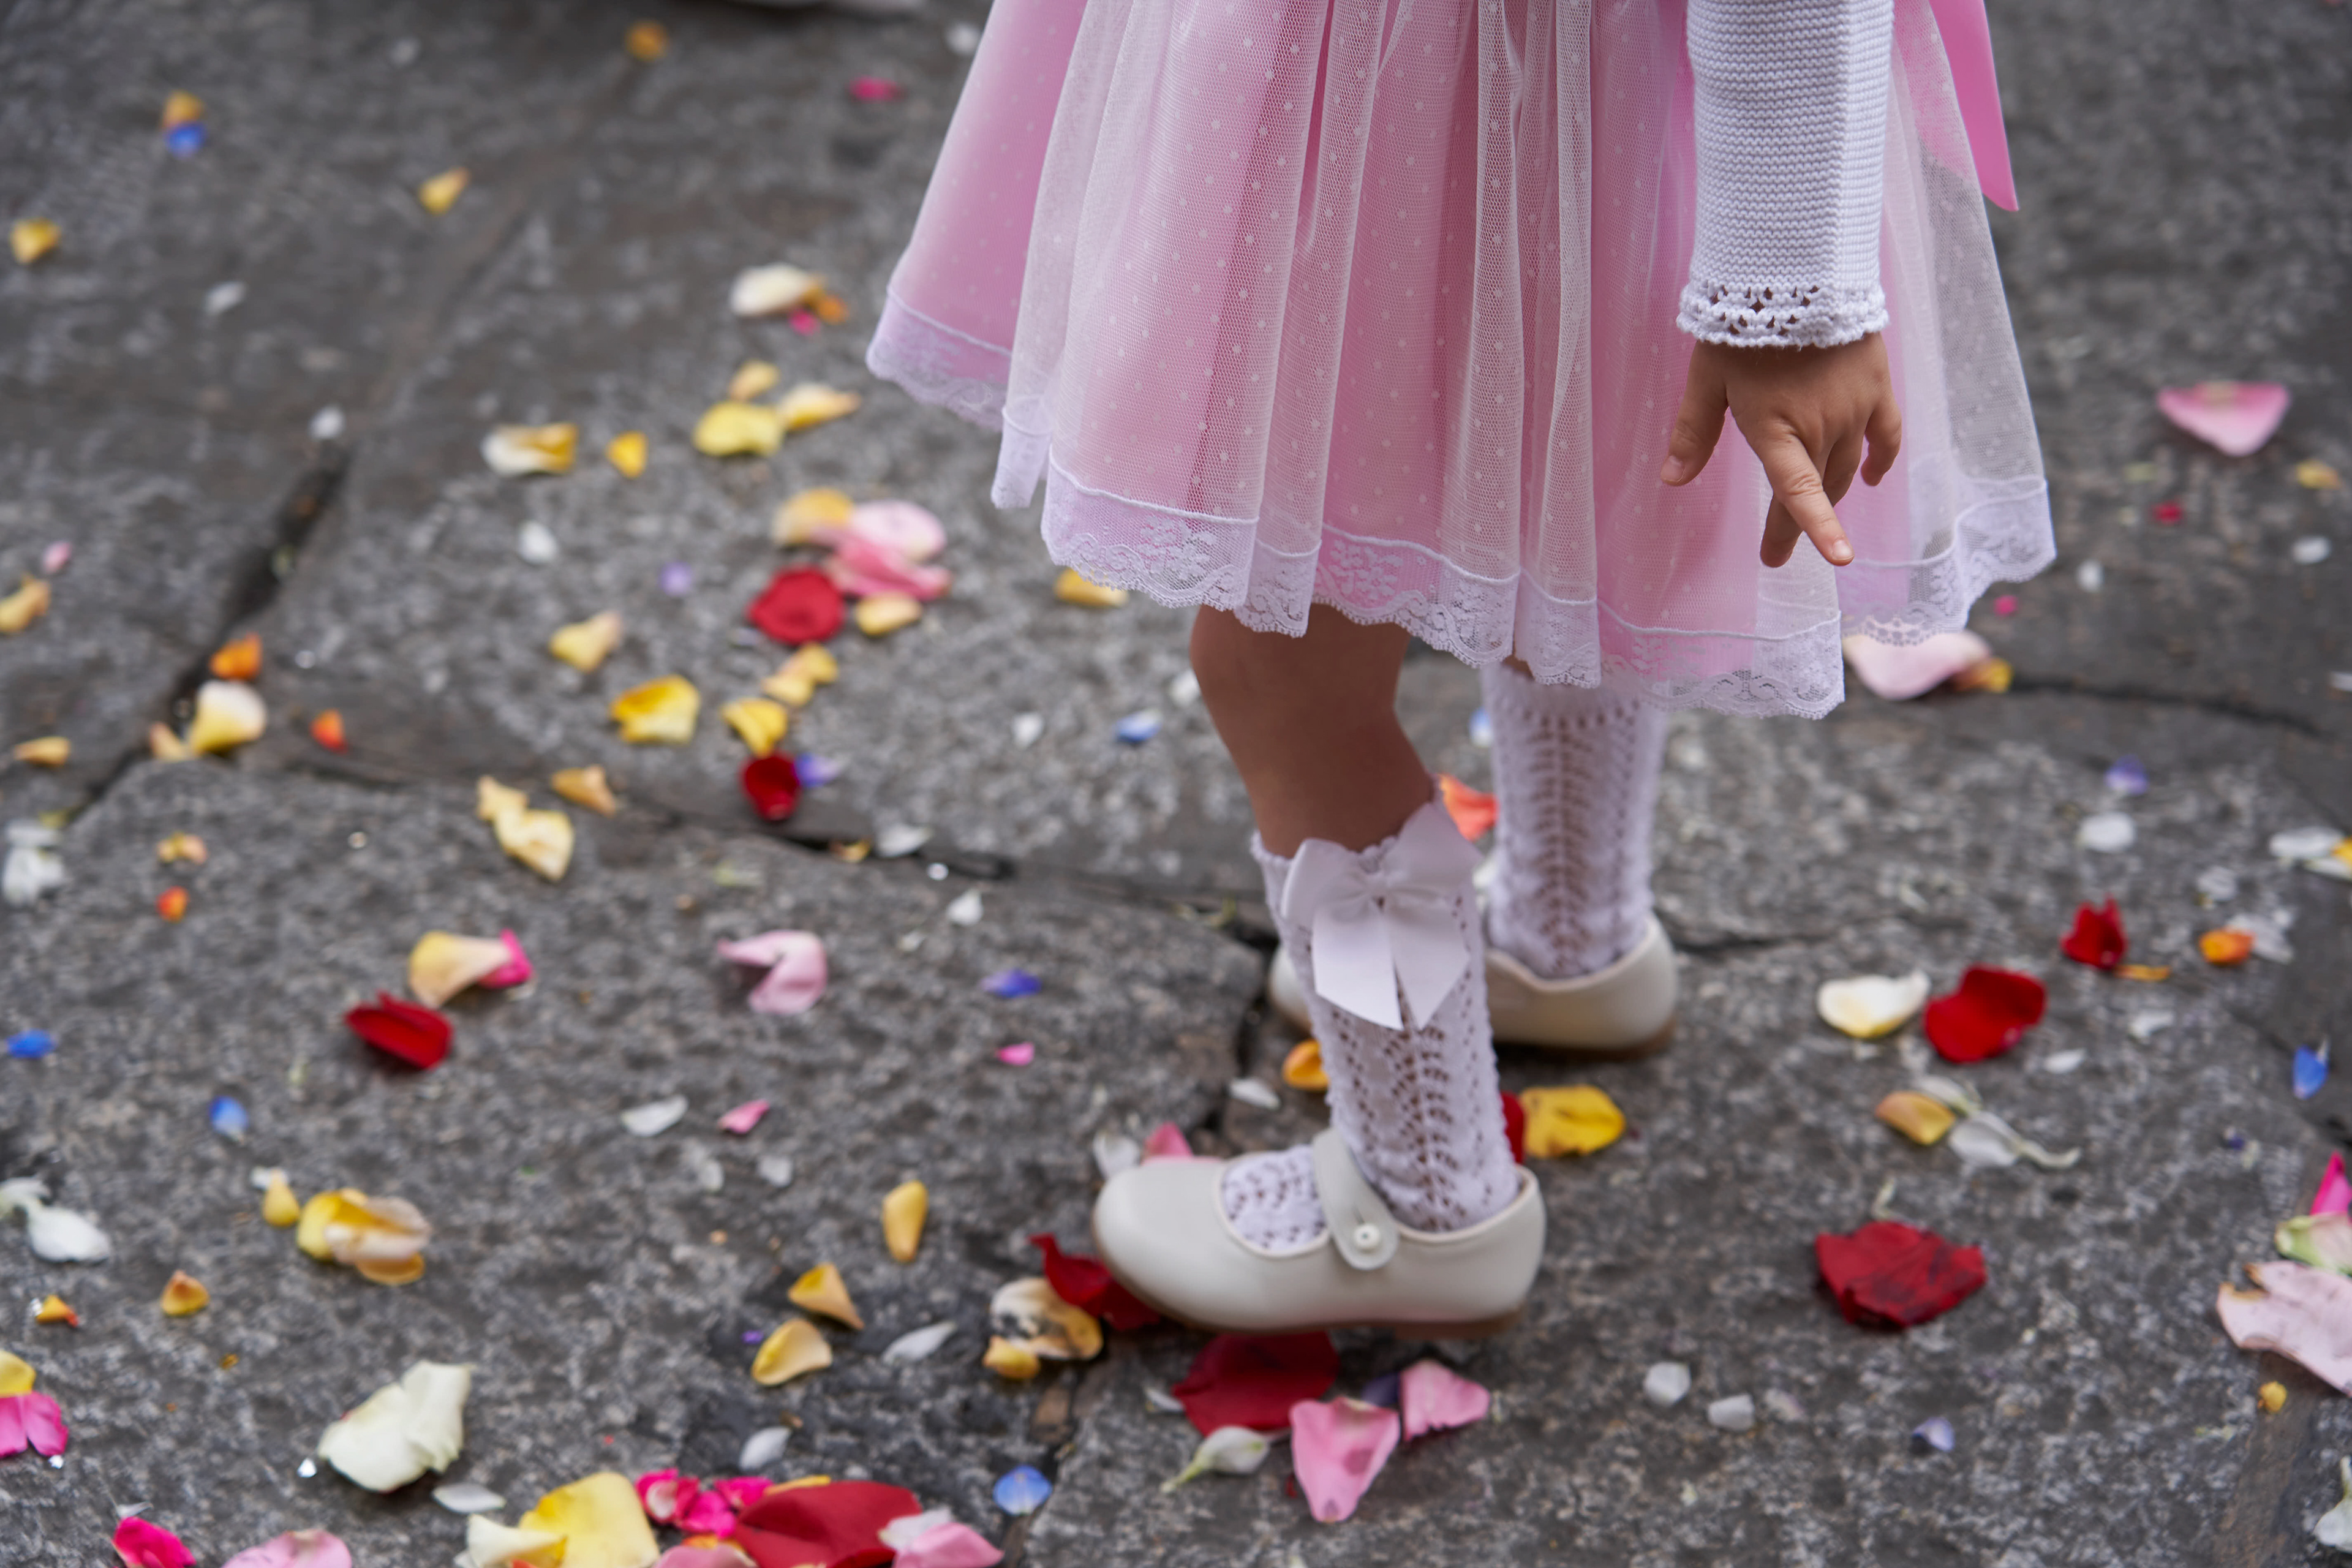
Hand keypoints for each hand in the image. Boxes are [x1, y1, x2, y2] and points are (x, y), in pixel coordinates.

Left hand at [1659, 334, 1902, 568]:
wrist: (1798, 271)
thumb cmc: (1744, 324)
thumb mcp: (1708, 378)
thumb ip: (1694, 432)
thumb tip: (1671, 481)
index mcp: (1777, 429)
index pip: (1800, 492)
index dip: (1816, 528)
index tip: (1838, 560)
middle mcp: (1821, 426)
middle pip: (1818, 489)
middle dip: (1797, 527)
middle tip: (1776, 552)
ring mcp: (1854, 409)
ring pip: (1847, 467)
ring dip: (1831, 494)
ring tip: (1813, 516)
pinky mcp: (1877, 387)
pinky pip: (1887, 435)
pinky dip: (1880, 460)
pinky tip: (1871, 478)